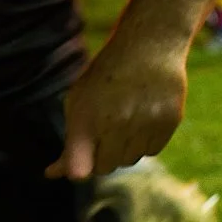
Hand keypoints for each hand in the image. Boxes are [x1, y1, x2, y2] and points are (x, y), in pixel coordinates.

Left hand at [48, 32, 190, 178]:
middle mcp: (115, 123)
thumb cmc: (105, 79)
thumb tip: (52, 174)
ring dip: (125, 149)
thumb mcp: (78, 103)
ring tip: (125, 121)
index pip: (79, 165)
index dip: (77, 171)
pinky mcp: (169, 121)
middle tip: (103, 136)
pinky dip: (146, 142)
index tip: (77, 172)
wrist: (148, 47)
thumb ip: (70, 141)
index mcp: (85, 119)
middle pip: (105, 167)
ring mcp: (144, 123)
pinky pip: (153, 150)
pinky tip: (144, 119)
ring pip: (130, 159)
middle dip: (101, 157)